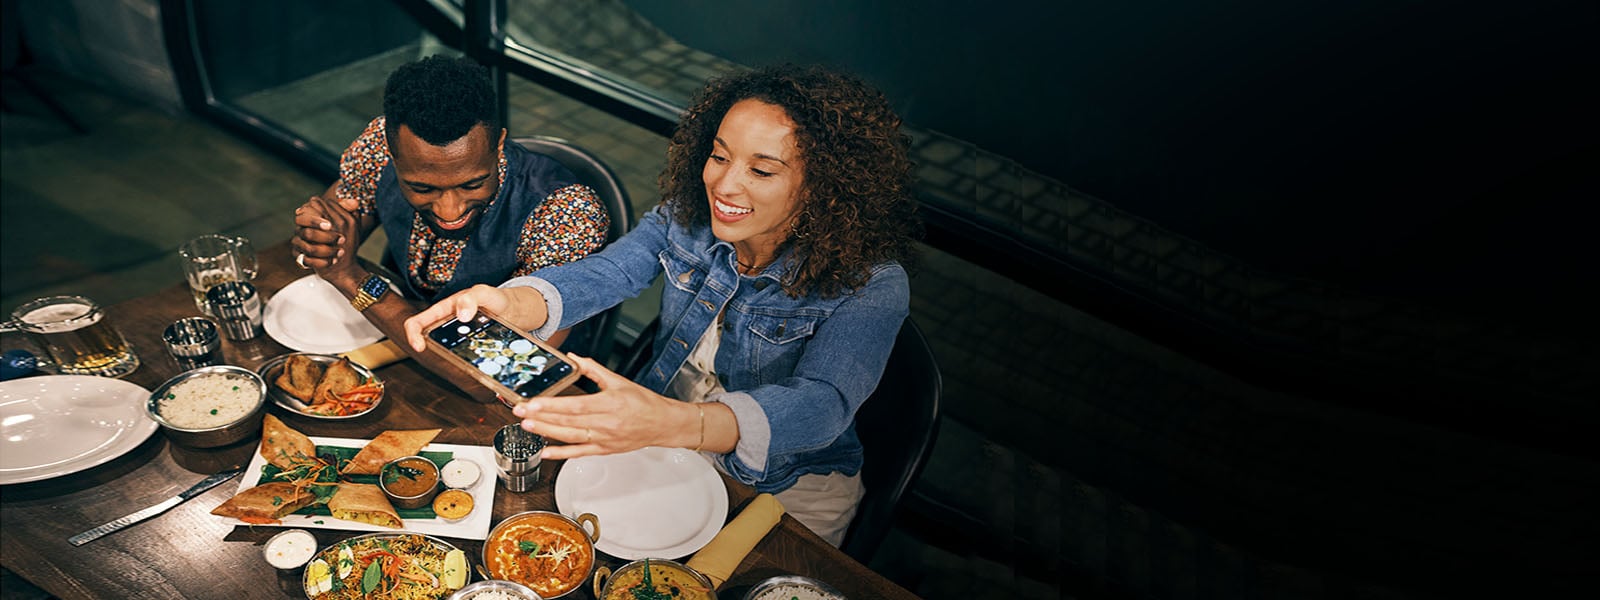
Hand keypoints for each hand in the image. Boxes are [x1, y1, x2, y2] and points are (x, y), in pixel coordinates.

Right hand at [290, 194, 359, 279]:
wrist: (342, 262)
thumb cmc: (344, 238)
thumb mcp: (350, 222)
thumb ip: (348, 210)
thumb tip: (354, 202)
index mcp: (311, 217)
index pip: (305, 213)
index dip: (316, 219)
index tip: (330, 225)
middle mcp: (302, 229)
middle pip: (306, 232)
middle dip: (323, 237)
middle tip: (340, 240)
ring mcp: (300, 244)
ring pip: (309, 248)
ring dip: (328, 251)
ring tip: (341, 253)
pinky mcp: (300, 258)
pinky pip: (307, 261)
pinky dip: (322, 263)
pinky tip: (333, 261)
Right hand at [402, 284, 539, 351]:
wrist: (515, 310)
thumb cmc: (495, 298)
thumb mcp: (484, 292)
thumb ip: (471, 298)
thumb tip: (462, 314)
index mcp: (444, 310)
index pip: (417, 322)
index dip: (412, 334)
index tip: (419, 346)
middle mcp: (448, 326)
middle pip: (430, 342)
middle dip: (434, 352)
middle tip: (451, 357)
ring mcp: (459, 339)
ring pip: (447, 353)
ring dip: (453, 360)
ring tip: (468, 361)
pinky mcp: (471, 349)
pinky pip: (463, 359)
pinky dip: (468, 364)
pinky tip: (479, 366)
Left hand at [510, 353, 689, 459]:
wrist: (663, 424)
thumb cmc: (643, 402)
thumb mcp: (619, 381)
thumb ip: (593, 369)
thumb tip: (574, 358)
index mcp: (609, 403)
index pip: (574, 405)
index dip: (551, 405)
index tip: (532, 402)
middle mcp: (605, 423)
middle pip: (568, 422)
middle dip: (541, 417)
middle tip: (520, 412)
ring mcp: (604, 439)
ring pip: (570, 438)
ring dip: (547, 433)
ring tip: (528, 427)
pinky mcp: (604, 450)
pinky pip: (579, 453)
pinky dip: (561, 454)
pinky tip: (545, 452)